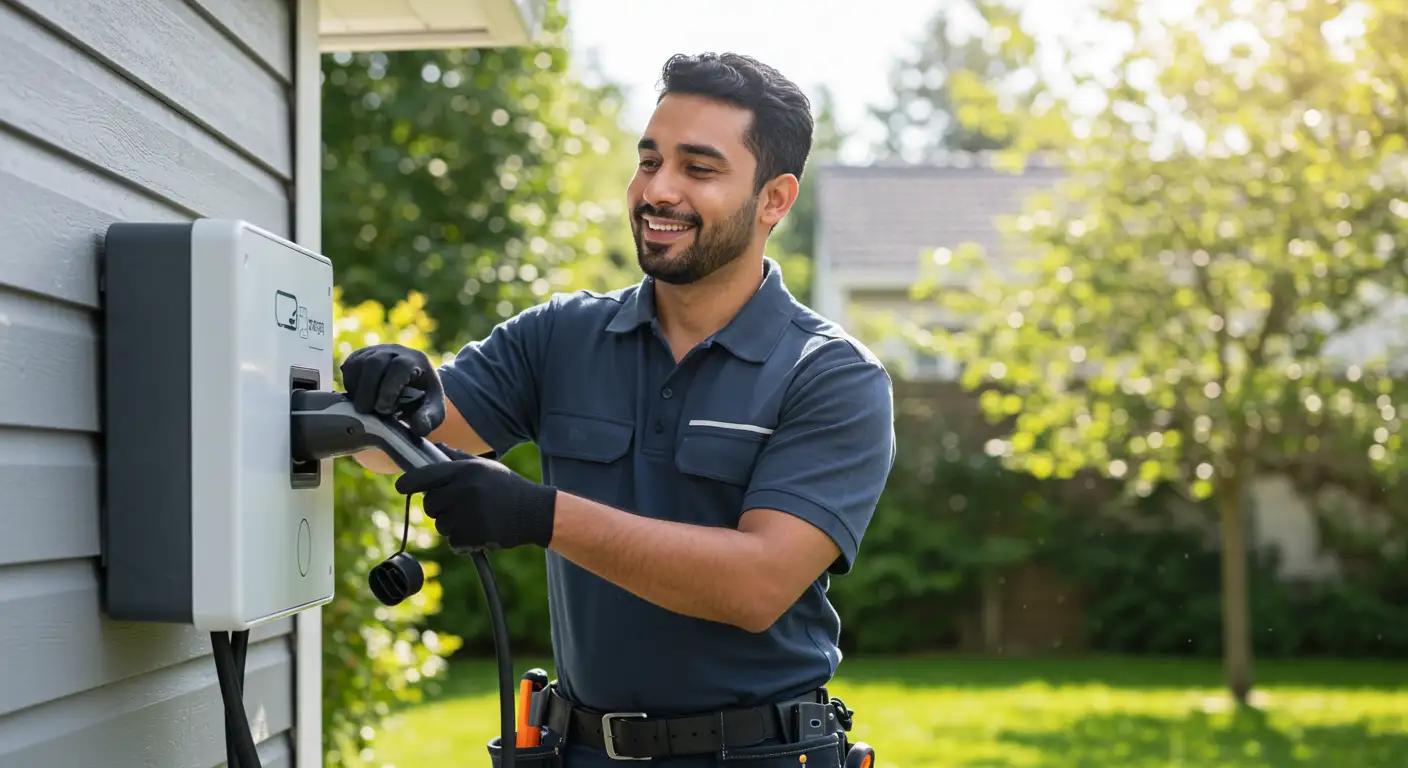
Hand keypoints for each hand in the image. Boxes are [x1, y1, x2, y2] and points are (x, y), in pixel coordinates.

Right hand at [340, 343, 445, 436]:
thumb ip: (429, 419)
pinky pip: (349, 367)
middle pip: (374, 363)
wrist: (413, 383)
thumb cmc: (422, 397)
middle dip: (368, 389)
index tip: (383, 410)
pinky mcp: (360, 356)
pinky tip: (360, 397)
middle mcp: (394, 351)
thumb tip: (418, 428)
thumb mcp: (433, 409)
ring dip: (357, 389)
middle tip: (367, 411)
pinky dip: (350, 385)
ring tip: (364, 407)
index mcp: (415, 360)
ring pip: (358, 364)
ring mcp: (375, 351)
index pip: (399, 367)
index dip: (389, 388)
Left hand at [395, 444, 557, 550]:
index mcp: (464, 470)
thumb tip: (435, 447)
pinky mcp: (473, 535)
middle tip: (459, 506)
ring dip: (452, 526)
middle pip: (430, 505)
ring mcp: (467, 514)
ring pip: (441, 525)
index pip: (424, 476)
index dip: (408, 482)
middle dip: (439, 508)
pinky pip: (453, 542)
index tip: (401, 487)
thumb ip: (457, 458)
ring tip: (475, 518)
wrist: (534, 512)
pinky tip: (480, 531)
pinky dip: (463, 541)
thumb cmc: (508, 488)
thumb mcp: (486, 467)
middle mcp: (463, 490)